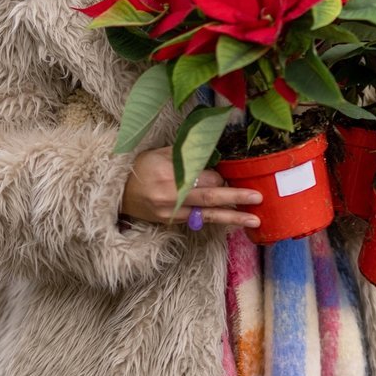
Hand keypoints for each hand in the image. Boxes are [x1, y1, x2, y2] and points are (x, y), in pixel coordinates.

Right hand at [119, 148, 261, 229]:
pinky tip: (233, 221)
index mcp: (168, 173)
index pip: (202, 176)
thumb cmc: (142, 168)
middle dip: (235, 197)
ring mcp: (171, 211)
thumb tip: (214, 155)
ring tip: (254, 220)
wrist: (118, 194)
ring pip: (207, 214)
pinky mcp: (171, 222)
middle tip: (257, 198)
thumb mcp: (161, 153)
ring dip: (232, 216)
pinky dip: (217, 219)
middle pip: (209, 196)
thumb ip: (187, 153)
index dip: (220, 176)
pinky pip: (199, 219)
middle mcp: (170, 194)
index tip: (232, 175)